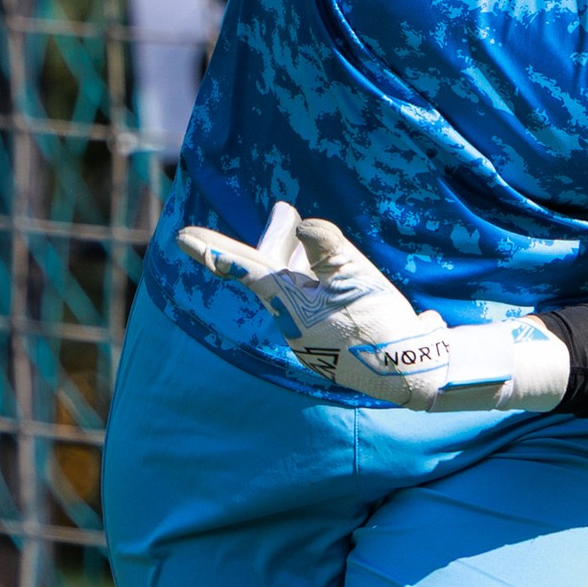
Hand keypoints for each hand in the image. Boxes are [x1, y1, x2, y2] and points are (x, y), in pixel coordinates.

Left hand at [176, 205, 569, 411]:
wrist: (405, 374)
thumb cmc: (378, 322)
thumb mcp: (356, 275)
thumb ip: (327, 246)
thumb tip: (305, 224)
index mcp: (289, 301)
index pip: (245, 266)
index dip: (214, 248)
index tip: (181, 235)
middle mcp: (288, 323)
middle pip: (272, 272)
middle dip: (277, 242)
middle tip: (284, 212)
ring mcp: (304, 339)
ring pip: (292, 291)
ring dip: (298, 265)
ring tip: (305, 240)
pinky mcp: (322, 348)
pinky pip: (308, 310)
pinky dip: (315, 289)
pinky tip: (331, 282)